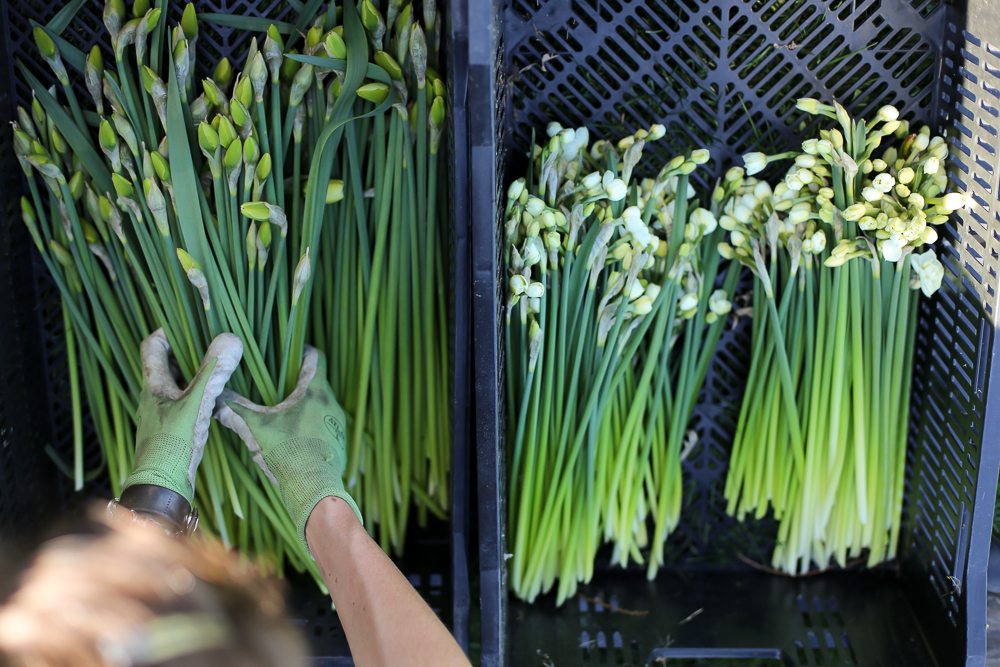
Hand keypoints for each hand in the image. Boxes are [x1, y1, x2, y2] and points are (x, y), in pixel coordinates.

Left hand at [124, 329, 243, 503]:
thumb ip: (213, 373)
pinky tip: (221, 396)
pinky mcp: (176, 428)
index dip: (169, 331)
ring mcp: (164, 413)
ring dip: (197, 372)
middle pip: (169, 363)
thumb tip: (231, 339)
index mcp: (153, 386)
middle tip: (214, 340)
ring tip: (222, 363)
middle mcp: (155, 397)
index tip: (192, 322)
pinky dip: (202, 393)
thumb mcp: (196, 404)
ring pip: (180, 383)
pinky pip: (189, 401)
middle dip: (189, 350)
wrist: (163, 487)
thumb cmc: (172, 444)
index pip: (153, 347)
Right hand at [213, 347, 359, 548]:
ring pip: (320, 404)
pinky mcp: (337, 442)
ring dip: (303, 402)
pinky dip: (309, 422)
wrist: (315, 491)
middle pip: (316, 380)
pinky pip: (323, 423)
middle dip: (296, 378)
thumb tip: (213, 399)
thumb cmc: (287, 454)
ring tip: (280, 406)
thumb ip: (235, 411)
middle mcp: (331, 404)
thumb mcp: (256, 430)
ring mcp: (337, 424)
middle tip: (275, 379)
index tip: (287, 350)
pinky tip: (291, 432)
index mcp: (316, 392)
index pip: (315, 357)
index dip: (302, 351)